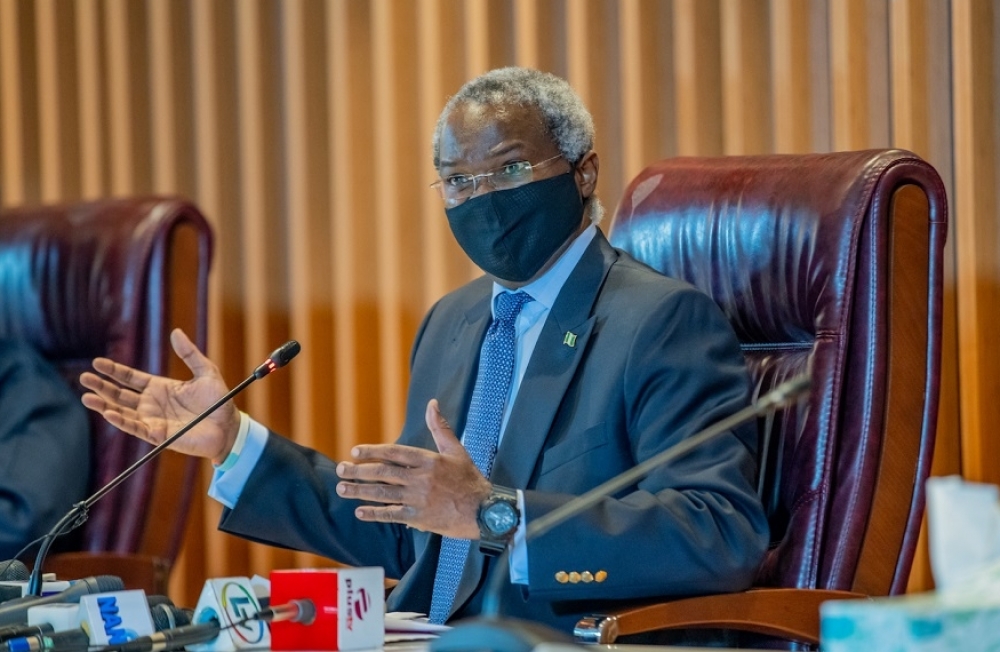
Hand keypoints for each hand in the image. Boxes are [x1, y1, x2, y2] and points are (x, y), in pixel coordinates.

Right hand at [79, 328, 240, 462]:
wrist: (229, 426)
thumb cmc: (219, 401)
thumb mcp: (205, 371)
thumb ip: (189, 354)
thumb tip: (176, 332)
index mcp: (160, 388)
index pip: (130, 378)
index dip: (114, 371)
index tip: (97, 362)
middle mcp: (152, 404)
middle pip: (120, 394)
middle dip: (102, 386)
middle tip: (84, 378)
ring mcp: (153, 419)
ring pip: (122, 412)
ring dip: (104, 405)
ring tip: (87, 397)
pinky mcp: (158, 434)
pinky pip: (136, 428)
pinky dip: (122, 422)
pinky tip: (108, 413)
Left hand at [335, 399, 491, 538]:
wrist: (484, 511)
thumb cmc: (470, 479)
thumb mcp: (456, 450)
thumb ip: (440, 427)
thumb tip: (432, 403)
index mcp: (429, 460)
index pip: (394, 452)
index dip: (372, 451)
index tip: (354, 451)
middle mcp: (421, 478)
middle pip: (383, 473)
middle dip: (359, 471)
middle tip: (340, 469)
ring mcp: (418, 499)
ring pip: (383, 493)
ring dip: (359, 491)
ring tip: (342, 488)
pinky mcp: (419, 518)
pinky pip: (392, 515)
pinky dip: (374, 514)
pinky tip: (359, 511)